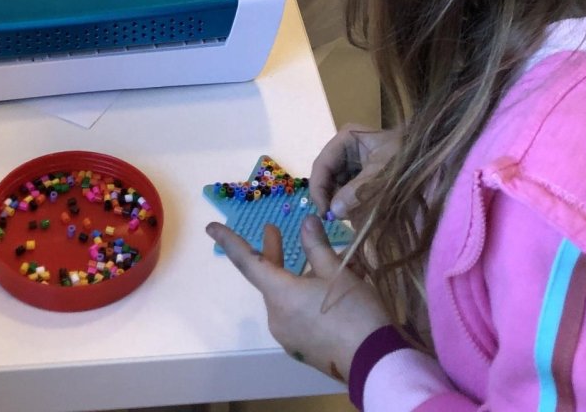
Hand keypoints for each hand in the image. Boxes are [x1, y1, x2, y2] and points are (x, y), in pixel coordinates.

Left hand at [205, 215, 390, 383]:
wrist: (374, 363)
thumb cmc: (354, 312)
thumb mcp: (338, 272)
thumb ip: (317, 246)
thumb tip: (306, 222)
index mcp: (280, 295)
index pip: (247, 262)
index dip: (230, 241)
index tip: (211, 228)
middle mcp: (277, 317)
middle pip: (269, 279)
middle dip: (272, 254)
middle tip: (274, 230)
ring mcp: (289, 337)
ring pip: (285, 297)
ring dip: (295, 276)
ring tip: (319, 259)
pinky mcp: (302, 348)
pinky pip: (296, 314)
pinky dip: (304, 296)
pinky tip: (328, 290)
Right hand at [310, 125, 399, 219]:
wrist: (431, 159)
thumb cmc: (405, 160)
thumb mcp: (380, 175)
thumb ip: (356, 192)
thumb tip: (332, 211)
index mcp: (346, 138)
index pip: (321, 165)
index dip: (318, 190)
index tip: (324, 214)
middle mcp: (346, 148)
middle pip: (327, 176)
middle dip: (332, 198)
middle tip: (339, 220)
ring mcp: (353, 161)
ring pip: (337, 186)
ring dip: (343, 203)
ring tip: (355, 215)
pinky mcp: (361, 174)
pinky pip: (348, 191)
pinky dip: (353, 203)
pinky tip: (362, 211)